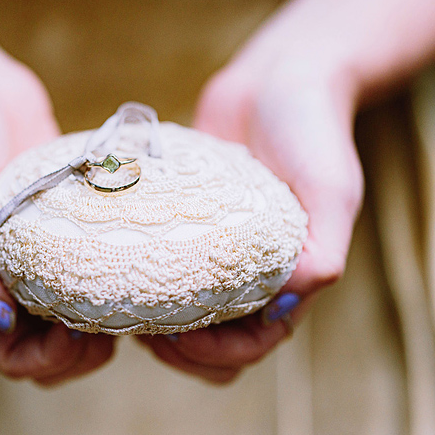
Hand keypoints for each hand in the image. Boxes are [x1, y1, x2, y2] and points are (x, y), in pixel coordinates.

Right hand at [0, 36, 116, 385]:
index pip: (13, 356)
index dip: (50, 359)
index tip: (80, 331)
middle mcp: (5, 276)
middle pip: (49, 351)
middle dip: (85, 353)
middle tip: (121, 321)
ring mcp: (37, 250)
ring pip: (75, 316)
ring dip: (105, 320)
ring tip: (137, 293)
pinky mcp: (64, 219)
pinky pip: (92, 265)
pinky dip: (117, 271)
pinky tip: (145, 252)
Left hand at [138, 55, 363, 383]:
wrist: (278, 81)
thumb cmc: (313, 132)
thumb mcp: (332, 185)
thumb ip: (324, 244)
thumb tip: (296, 293)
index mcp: (288, 279)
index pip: (254, 344)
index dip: (220, 354)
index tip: (186, 338)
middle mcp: (247, 276)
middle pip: (212, 347)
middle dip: (182, 353)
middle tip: (145, 331)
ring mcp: (209, 256)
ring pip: (177, 319)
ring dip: (152, 327)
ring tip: (120, 311)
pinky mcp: (176, 229)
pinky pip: (150, 271)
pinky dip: (131, 283)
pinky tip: (103, 272)